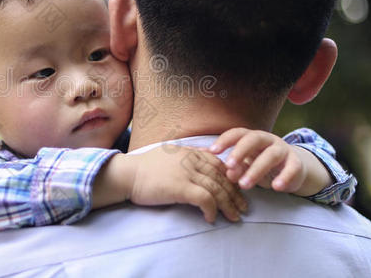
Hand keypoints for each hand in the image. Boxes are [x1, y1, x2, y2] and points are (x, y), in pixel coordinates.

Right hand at [124, 145, 246, 222]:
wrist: (127, 174)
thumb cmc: (145, 166)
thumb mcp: (168, 152)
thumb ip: (186, 153)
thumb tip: (203, 156)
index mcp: (190, 151)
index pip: (219, 163)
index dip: (232, 177)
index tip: (238, 190)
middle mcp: (191, 160)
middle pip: (222, 177)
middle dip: (235, 194)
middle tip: (243, 207)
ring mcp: (187, 172)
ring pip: (217, 189)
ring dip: (228, 205)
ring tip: (234, 217)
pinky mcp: (180, 187)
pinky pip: (205, 199)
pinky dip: (212, 210)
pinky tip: (211, 218)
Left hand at [210, 128, 306, 192]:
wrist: (292, 168)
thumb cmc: (260, 163)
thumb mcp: (244, 162)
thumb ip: (228, 163)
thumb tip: (201, 160)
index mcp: (251, 137)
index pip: (237, 133)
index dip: (224, 140)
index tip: (212, 151)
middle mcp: (267, 140)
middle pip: (253, 139)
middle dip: (240, 152)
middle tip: (228, 167)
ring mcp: (282, 150)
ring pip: (270, 155)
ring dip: (256, 170)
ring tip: (244, 185)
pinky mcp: (296, 163)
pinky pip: (292, 168)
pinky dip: (284, 177)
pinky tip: (276, 187)